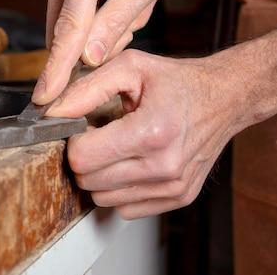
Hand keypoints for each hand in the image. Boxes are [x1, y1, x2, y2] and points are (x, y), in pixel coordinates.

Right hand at [32, 0, 191, 104]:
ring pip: (70, 27)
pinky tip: (116, 2)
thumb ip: (115, 23)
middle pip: (68, 32)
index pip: (68, 30)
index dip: (57, 68)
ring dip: (99, 30)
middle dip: (97, 42)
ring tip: (128, 1)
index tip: (44, 97)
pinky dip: (94, 21)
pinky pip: (72, 16)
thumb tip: (87, 59)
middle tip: (132, 17)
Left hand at [47, 28, 276, 218]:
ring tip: (118, 147)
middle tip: (99, 135)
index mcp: (152, 132)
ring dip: (100, 174)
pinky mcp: (178, 198)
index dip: (74, 141)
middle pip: (89, 181)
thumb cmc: (177, 81)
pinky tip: (132, 162)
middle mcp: (164, 166)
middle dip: (85, 157)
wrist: (225, 99)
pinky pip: (126, 208)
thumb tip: (51, 112)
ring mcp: (172, 187)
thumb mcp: (130, 67)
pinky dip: (120, 188)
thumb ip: (86, 88)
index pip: (83, 158)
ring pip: (103, 198)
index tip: (84, 127)